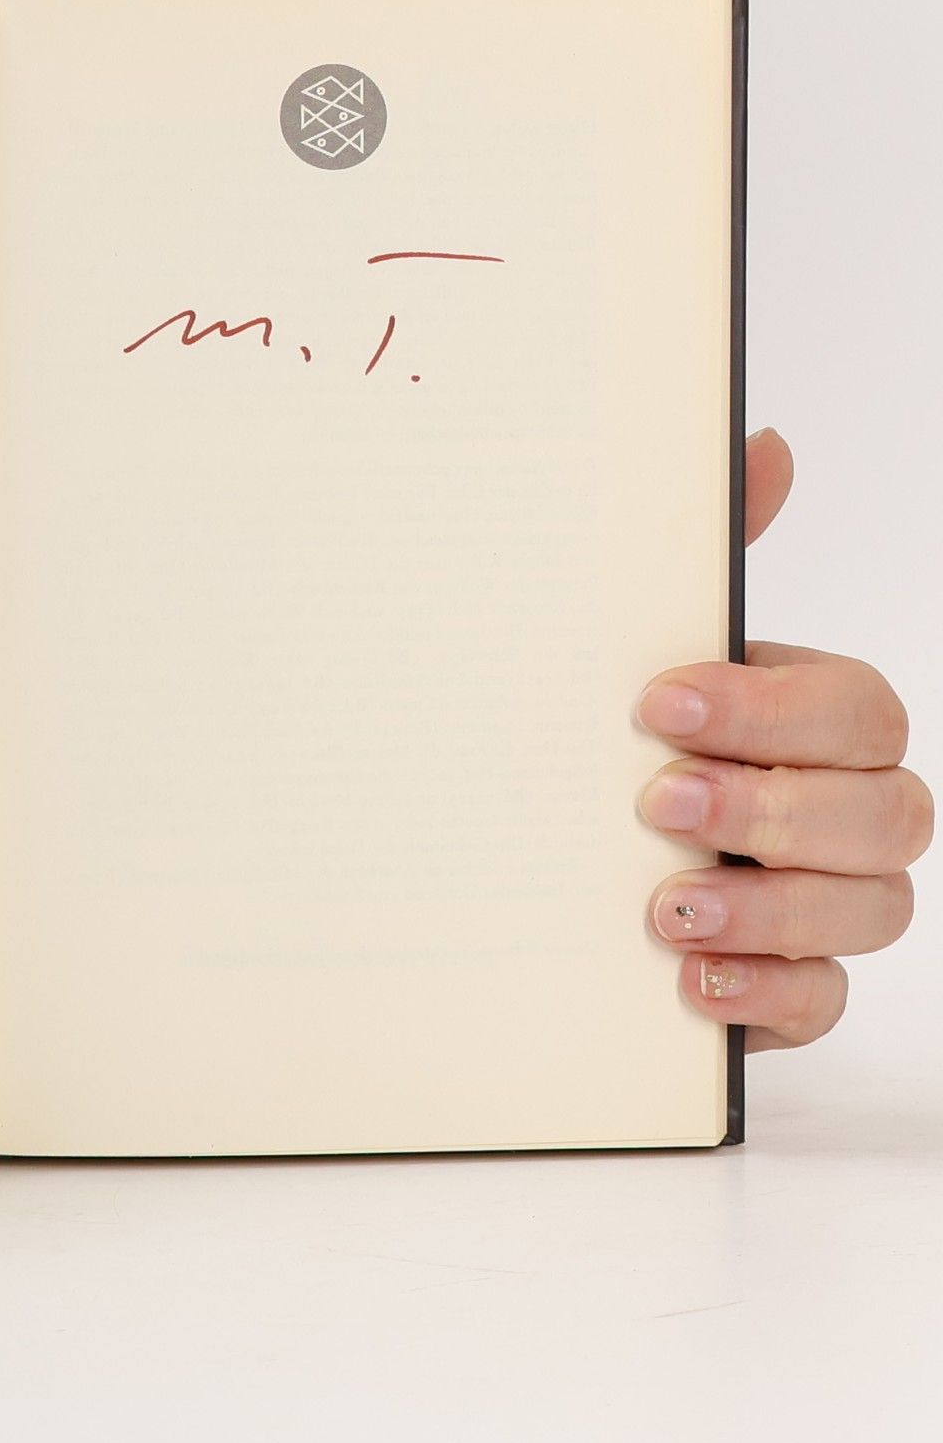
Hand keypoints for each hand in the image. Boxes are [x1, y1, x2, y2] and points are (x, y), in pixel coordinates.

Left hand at [634, 429, 928, 1047]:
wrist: (555, 850)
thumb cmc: (621, 733)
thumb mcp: (641, 638)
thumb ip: (707, 554)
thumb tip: (761, 443)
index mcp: (815, 719)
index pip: (856, 709)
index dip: (769, 710)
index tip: (657, 704)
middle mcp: (844, 809)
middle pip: (886, 814)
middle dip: (772, 808)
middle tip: (655, 803)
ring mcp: (828, 900)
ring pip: (873, 909)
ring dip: (771, 907)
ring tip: (667, 906)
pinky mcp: (792, 981)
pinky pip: (825, 999)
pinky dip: (767, 992)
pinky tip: (693, 981)